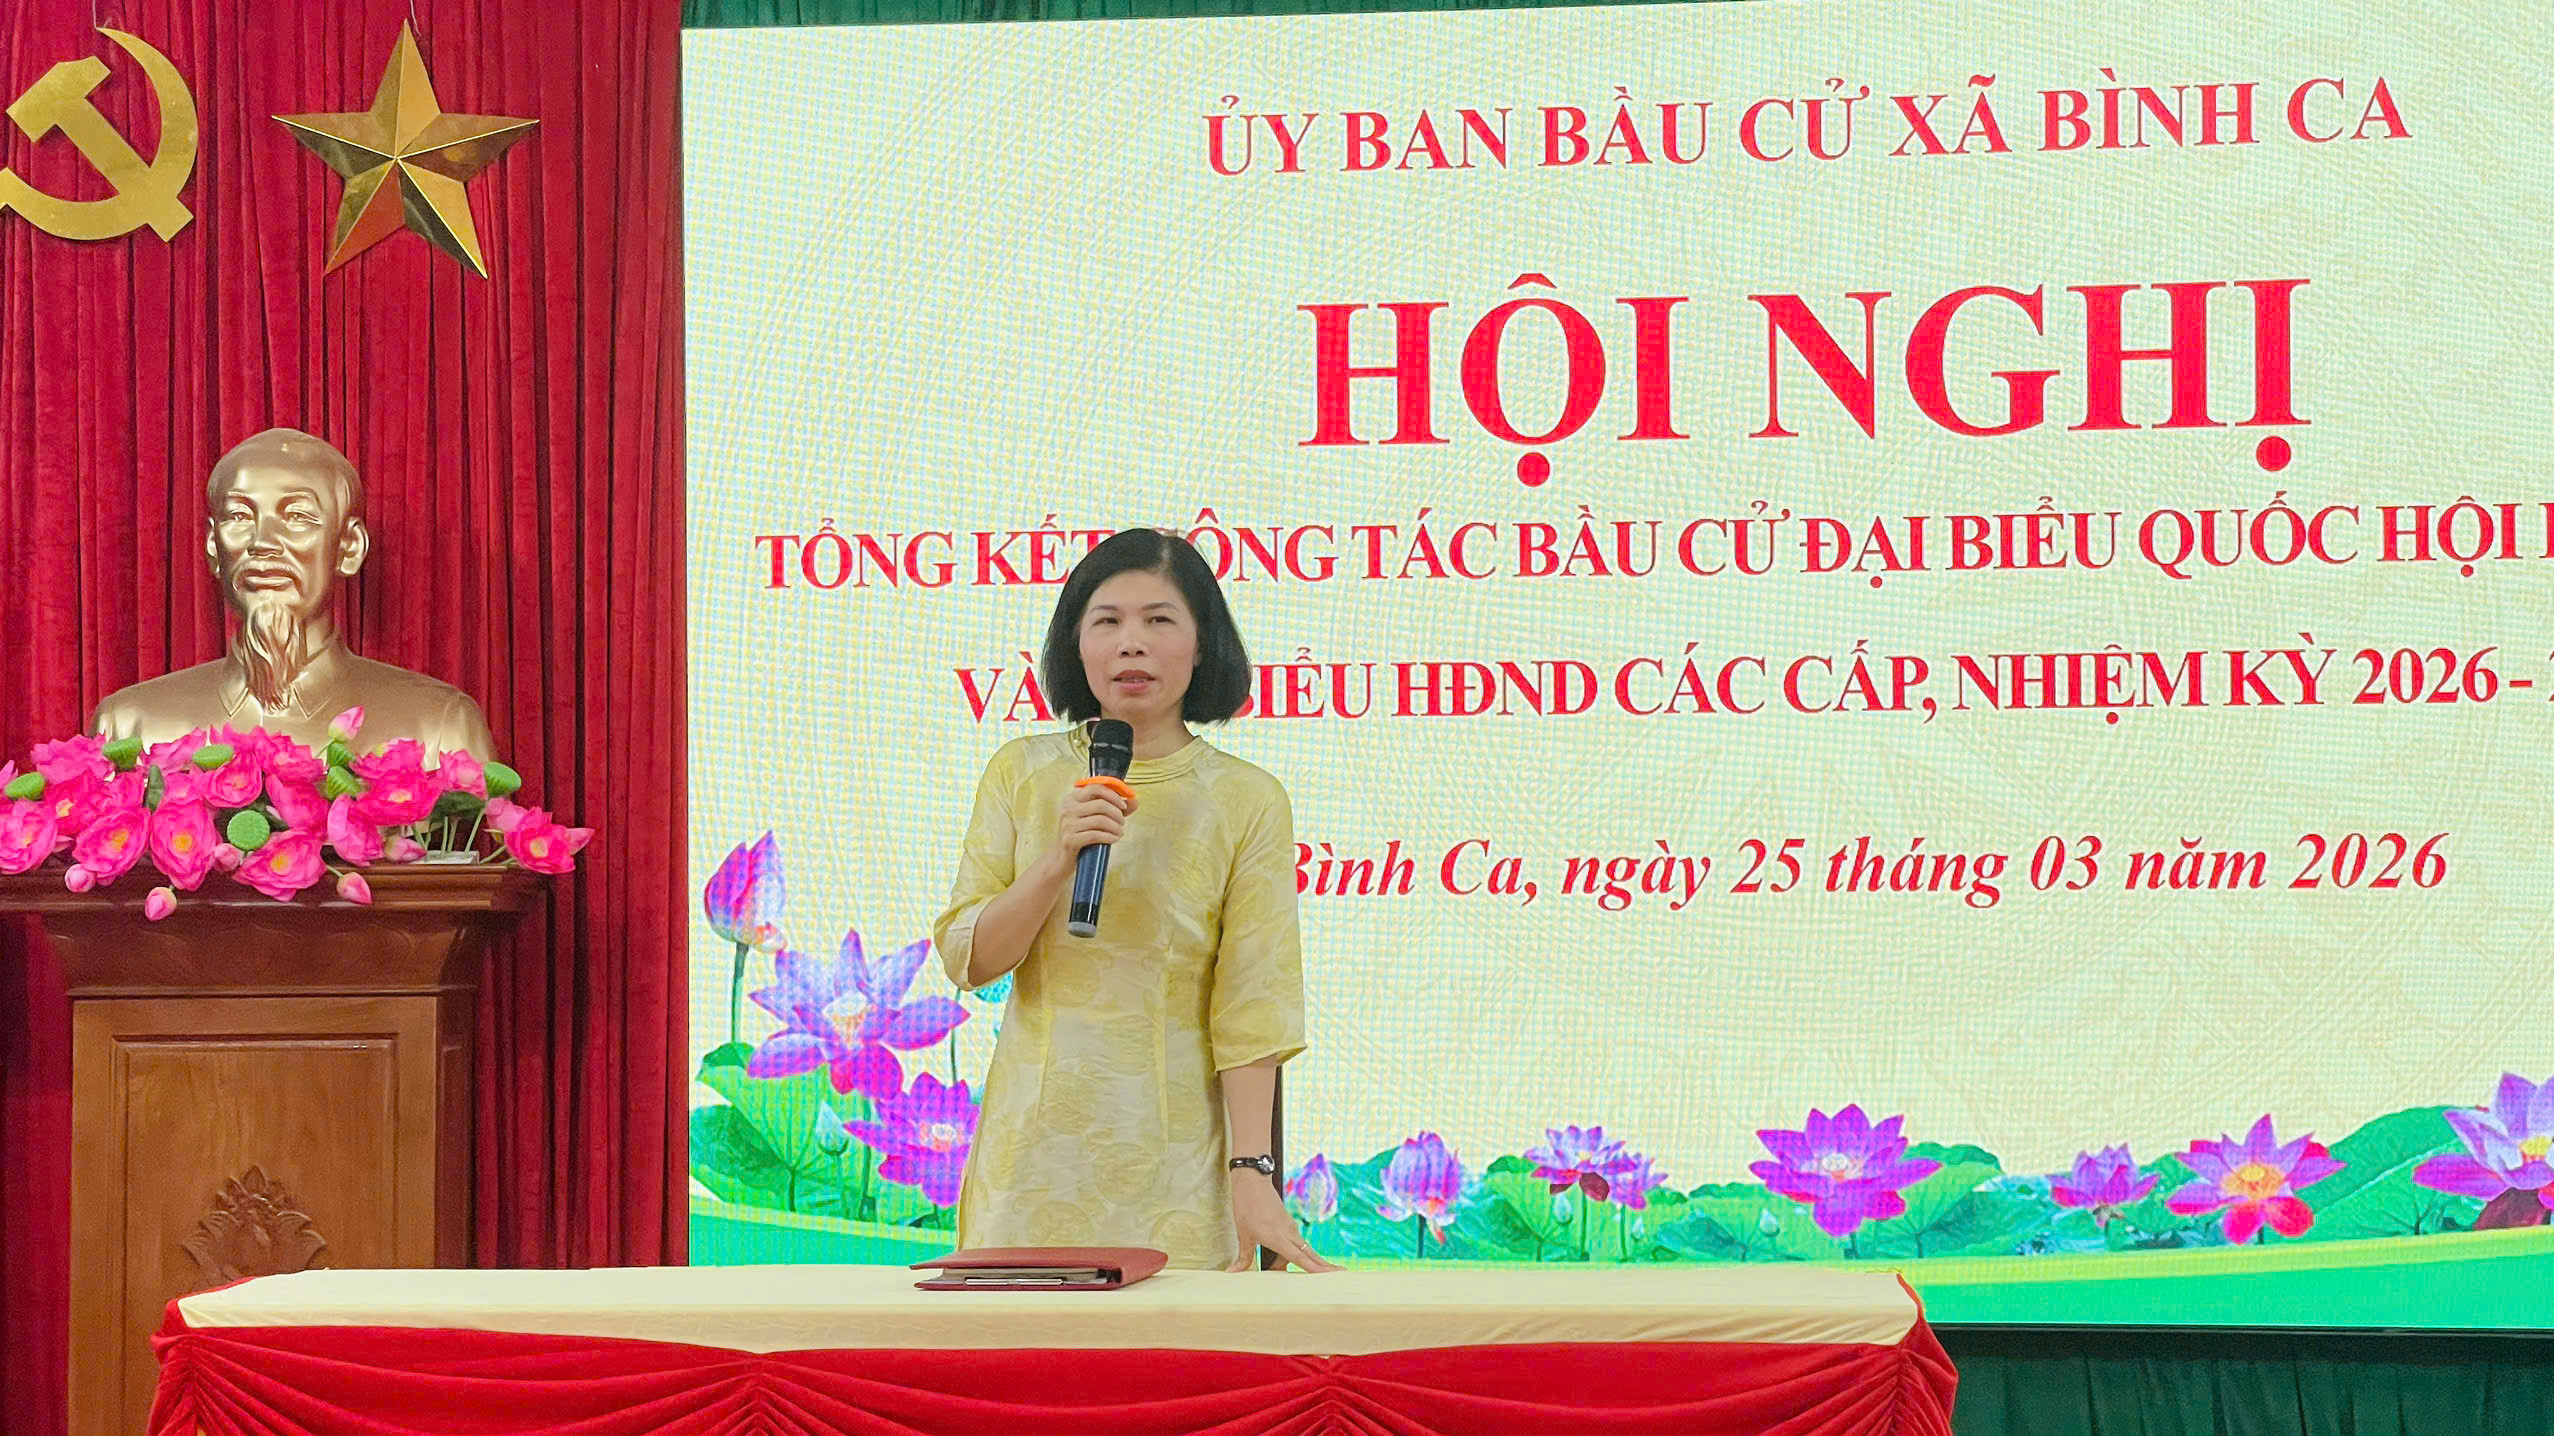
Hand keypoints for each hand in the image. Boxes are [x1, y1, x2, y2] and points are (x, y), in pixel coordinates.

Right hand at [1047, 781, 1134, 872]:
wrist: (1062, 858)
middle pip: (1100, 804)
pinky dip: (1109, 837)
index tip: (1124, 804)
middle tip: (1122, 822)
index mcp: (1073, 798)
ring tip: (1119, 832)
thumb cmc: (1081, 834)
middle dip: (1117, 813)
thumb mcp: (1096, 818)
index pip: (1096, 788)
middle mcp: (1068, 809)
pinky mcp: (1070, 840)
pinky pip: (1096, 835)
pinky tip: (1114, 839)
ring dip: (1115, 827)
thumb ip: (1115, 808)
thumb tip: (1135, 801)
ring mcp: (1068, 824)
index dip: (1114, 795)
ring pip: (1100, 820)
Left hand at [1225, 1173, 1341, 1272]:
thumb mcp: (1243, 1234)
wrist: (1252, 1182)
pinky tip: (1285, 1262)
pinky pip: (1295, 1243)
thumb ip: (1243, 1256)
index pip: (1300, 1258)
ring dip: (1305, 1262)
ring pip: (1302, 1249)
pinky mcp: (1287, 1224)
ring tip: (1309, 1272)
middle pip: (1310, 1254)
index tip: (1331, 1274)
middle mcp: (1289, 1234)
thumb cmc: (1247, 1207)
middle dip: (1324, 1266)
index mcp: (1278, 1238)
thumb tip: (1233, 1272)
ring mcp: (1290, 1228)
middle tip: (1341, 1274)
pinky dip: (1296, 1253)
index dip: (1315, 1268)